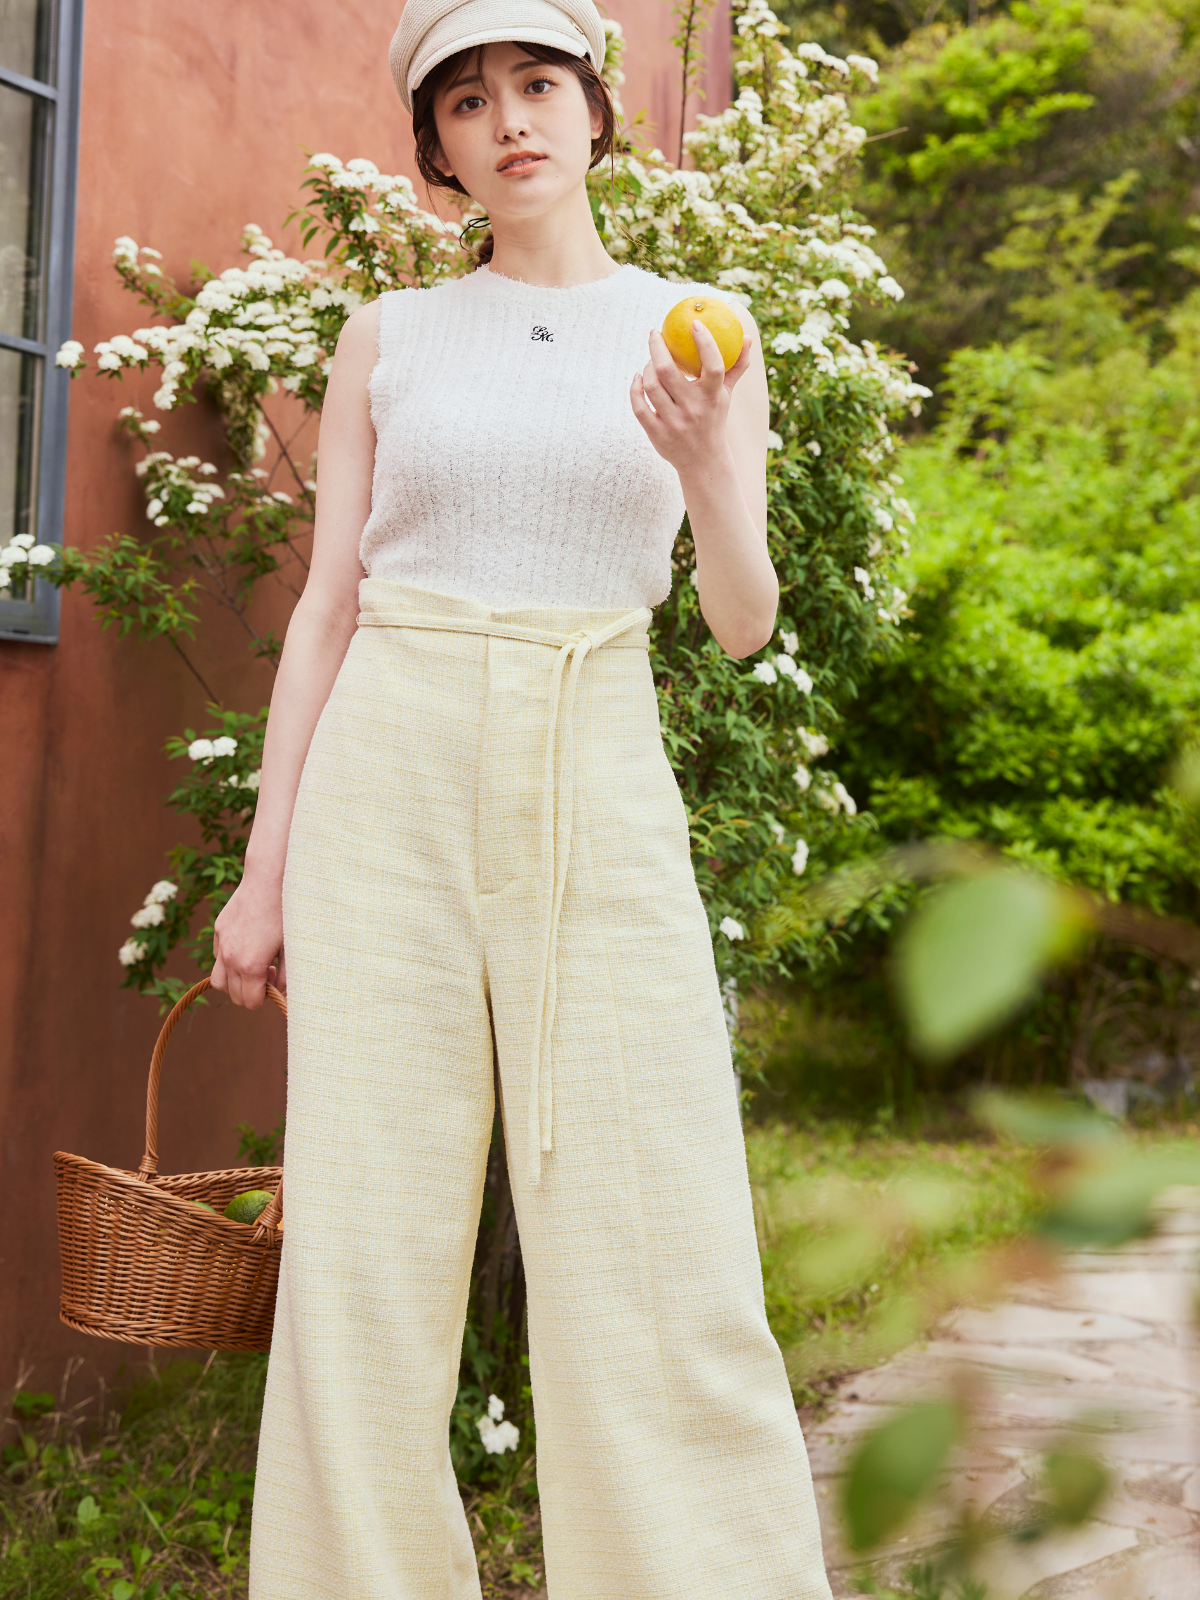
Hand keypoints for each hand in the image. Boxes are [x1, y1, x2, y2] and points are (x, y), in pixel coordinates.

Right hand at [211, 873, 285, 1008]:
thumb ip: (286, 976)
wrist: (268, 881)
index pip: (250, 1002)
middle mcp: (231, 959)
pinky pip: (218, 958)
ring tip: (252, 966)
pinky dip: (228, 961)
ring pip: (219, 981)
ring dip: (234, 982)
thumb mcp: (292, 948)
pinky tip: (246, 945)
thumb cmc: (285, 914)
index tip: (274, 981)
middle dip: (251, 991)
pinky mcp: (218, 931)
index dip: (265, 998)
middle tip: (268, 972)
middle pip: (234, 996)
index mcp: (250, 966)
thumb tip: (280, 992)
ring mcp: (222, 944)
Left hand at [629, 320, 752, 474]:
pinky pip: (639, 406)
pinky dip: (635, 388)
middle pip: (667, 371)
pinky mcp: (657, 434)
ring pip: (651, 385)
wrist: (703, 462)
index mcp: (712, 397)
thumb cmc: (714, 419)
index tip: (694, 323)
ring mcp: (673, 423)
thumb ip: (736, 366)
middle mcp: (693, 409)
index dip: (705, 342)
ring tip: (650, 360)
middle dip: (656, 346)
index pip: (712, 365)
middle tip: (655, 333)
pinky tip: (638, 378)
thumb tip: (747, 337)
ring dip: (646, 367)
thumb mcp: (726, 395)